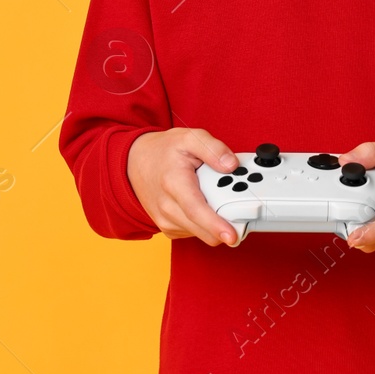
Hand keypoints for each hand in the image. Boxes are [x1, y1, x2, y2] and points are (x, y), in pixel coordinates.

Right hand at [126, 127, 240, 245]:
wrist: (135, 163)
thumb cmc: (163, 151)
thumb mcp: (189, 138)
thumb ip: (213, 148)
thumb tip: (231, 165)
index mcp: (174, 183)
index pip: (196, 211)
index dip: (216, 226)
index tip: (233, 235)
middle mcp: (167, 207)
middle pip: (203, 230)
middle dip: (225, 223)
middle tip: (239, 207)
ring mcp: (166, 220)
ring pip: (201, 234)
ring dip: (214, 221)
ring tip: (213, 195)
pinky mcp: (168, 229)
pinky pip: (195, 233)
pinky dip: (204, 223)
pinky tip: (201, 203)